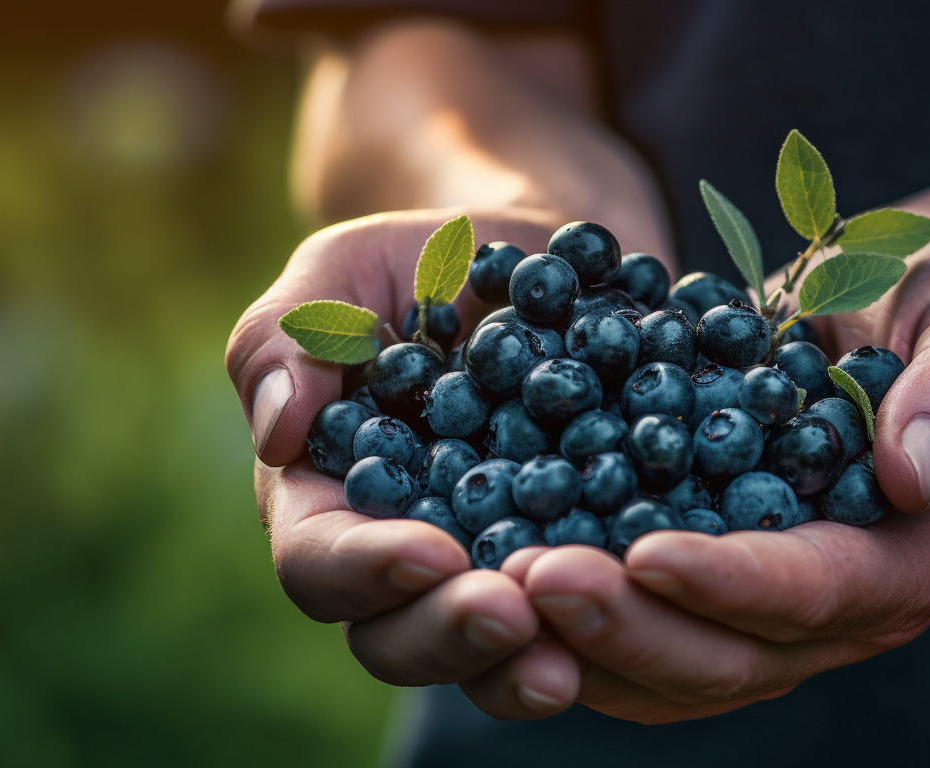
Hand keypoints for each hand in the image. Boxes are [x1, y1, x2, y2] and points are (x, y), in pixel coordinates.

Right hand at [224, 208, 579, 712]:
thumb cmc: (418, 261)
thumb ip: (289, 339)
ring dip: (527, 663)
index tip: (431, 555)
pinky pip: (584, 611)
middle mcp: (401, 555)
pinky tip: (651, 607)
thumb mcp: (343, 272)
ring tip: (574, 658)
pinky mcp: (573, 558)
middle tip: (514, 616)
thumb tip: (278, 430)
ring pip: (492, 650)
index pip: (320, 561)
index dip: (367, 571)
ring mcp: (492, 567)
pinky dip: (612, 619)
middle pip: (399, 635)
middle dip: (453, 635)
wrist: (535, 254)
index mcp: (326, 500)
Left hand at [473, 203, 929, 722]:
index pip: (812, 591)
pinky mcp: (707, 591)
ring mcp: (764, 616)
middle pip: (724, 656)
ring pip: (664, 671)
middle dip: (626, 624)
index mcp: (902, 563)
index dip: (729, 582)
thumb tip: (911, 472)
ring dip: (578, 640)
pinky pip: (632, 632)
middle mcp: (834, 613)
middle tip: (531, 576)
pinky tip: (495, 575)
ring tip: (491, 584)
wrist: (907, 302)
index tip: (644, 551)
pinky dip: (565, 624)